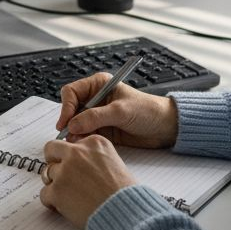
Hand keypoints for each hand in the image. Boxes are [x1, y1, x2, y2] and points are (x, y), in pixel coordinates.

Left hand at [38, 136, 136, 229]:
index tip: (72, 164)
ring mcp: (65, 171)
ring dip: (55, 185)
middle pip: (51, 149)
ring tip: (69, 196)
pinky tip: (62, 207)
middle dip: (52, 160)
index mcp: (94, 143)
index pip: (71, 142)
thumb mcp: (115, 162)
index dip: (70, 155)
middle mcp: (77, 153)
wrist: (124, 213)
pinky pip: (44, 194)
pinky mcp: (57, 190)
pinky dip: (51, 202)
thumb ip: (94, 157)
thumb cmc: (124, 194)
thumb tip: (79, 163)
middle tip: (59, 174)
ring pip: (47, 173)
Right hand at [55, 72, 177, 147]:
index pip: (72, 92)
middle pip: (71, 109)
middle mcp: (95, 99)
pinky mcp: (101, 130)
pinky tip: (85, 144)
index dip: (66, 106)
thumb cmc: (148, 111)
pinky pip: (84, 134)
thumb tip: (73, 125)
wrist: (164, 127)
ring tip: (77, 142)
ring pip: (75, 124)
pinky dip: (82, 140)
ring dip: (74, 133)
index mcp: (99, 85)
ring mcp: (97, 115)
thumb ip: (95, 117)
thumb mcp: (120, 111)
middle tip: (68, 135)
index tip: (65, 122)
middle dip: (69, 122)